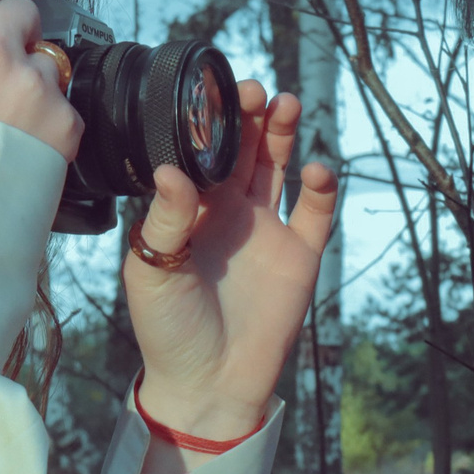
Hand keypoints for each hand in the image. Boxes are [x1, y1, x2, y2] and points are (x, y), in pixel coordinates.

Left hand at [127, 81, 339, 451]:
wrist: (208, 382)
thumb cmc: (167, 328)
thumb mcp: (152, 271)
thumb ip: (167, 220)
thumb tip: (174, 172)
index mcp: (189, 209)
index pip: (201, 152)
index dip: (211, 121)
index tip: (215, 95)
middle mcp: (228, 211)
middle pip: (244, 149)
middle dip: (250, 115)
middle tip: (255, 90)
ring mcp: (266, 230)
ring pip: (278, 168)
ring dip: (283, 135)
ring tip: (285, 106)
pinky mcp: (299, 255)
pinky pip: (315, 213)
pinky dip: (321, 188)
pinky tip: (315, 170)